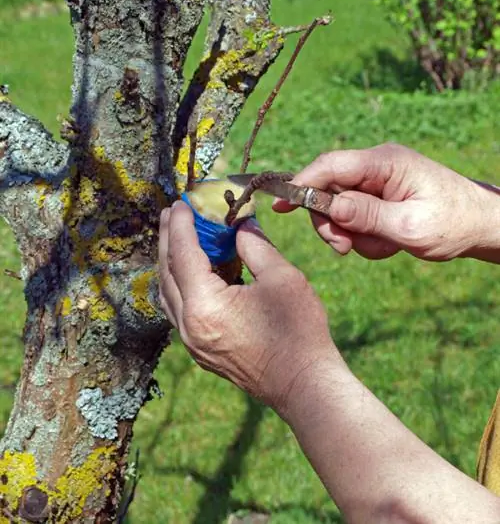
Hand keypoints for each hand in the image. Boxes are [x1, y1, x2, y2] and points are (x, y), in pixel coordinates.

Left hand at [158, 201, 338, 414]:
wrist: (305, 386)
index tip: (181, 202)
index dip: (180, 225)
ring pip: (168, 293)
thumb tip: (241, 224)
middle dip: (169, 239)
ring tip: (177, 236)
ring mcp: (192, 342)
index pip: (183, 255)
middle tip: (171, 212)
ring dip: (171, 262)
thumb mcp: (281, 278)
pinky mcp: (201, 351)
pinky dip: (180, 284)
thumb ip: (254, 246)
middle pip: (168, 273)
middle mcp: (189, 326)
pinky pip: (178, 310)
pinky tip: (192, 271)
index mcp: (205, 306)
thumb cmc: (299, 332)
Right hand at [273, 143, 499, 260]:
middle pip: (328, 189)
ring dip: (351, 233)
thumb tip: (331, 207)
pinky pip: (354, 216)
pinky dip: (364, 235)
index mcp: (385, 162)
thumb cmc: (453, 223)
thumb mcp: (410, 225)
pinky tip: (388, 242)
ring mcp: (377, 181)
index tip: (280, 205)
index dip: (302, 183)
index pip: (330, 165)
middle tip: (344, 248)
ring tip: (382, 246)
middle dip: (331, 222)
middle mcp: (377, 166)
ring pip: (339, 207)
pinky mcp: (378, 196)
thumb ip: (368, 216)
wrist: (480, 226)